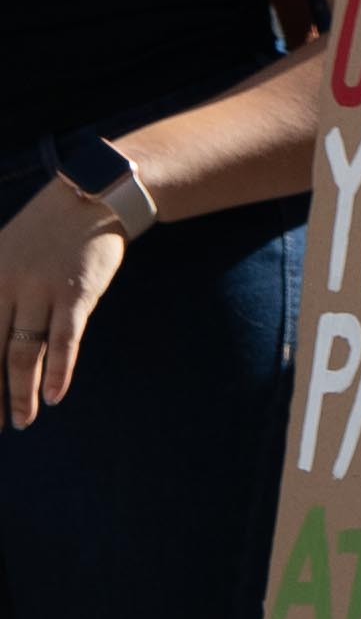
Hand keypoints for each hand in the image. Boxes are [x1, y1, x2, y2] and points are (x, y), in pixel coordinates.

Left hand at [0, 179, 129, 429]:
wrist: (92, 197)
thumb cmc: (47, 232)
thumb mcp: (5, 256)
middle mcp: (6, 288)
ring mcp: (41, 290)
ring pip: (24, 353)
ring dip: (21, 393)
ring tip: (24, 421)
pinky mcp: (76, 293)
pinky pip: (64, 339)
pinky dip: (59, 370)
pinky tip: (54, 396)